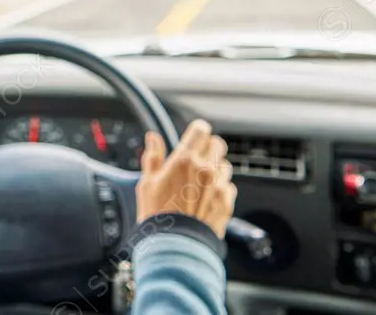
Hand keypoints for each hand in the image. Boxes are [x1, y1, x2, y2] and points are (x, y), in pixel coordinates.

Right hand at [135, 119, 236, 237]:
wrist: (174, 245)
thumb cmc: (157, 215)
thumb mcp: (147, 182)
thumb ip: (153, 156)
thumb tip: (153, 137)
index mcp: (184, 160)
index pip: (201, 129)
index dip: (197, 131)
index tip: (193, 137)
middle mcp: (205, 169)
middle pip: (217, 144)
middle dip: (208, 147)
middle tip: (197, 158)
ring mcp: (218, 185)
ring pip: (225, 164)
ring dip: (215, 168)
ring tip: (200, 181)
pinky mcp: (227, 201)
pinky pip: (229, 185)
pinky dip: (220, 187)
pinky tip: (206, 197)